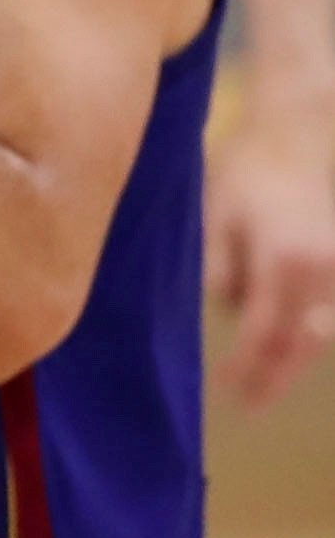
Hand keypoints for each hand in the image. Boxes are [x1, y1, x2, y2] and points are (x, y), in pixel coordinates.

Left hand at [206, 117, 334, 407]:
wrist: (296, 132)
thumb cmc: (245, 171)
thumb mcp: (214, 217)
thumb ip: (220, 271)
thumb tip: (228, 315)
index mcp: (286, 262)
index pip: (265, 334)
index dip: (247, 368)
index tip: (228, 388)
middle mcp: (327, 271)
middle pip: (303, 344)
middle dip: (276, 377)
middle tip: (251, 405)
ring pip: (325, 331)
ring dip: (297, 358)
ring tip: (265, 382)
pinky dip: (318, 332)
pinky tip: (296, 346)